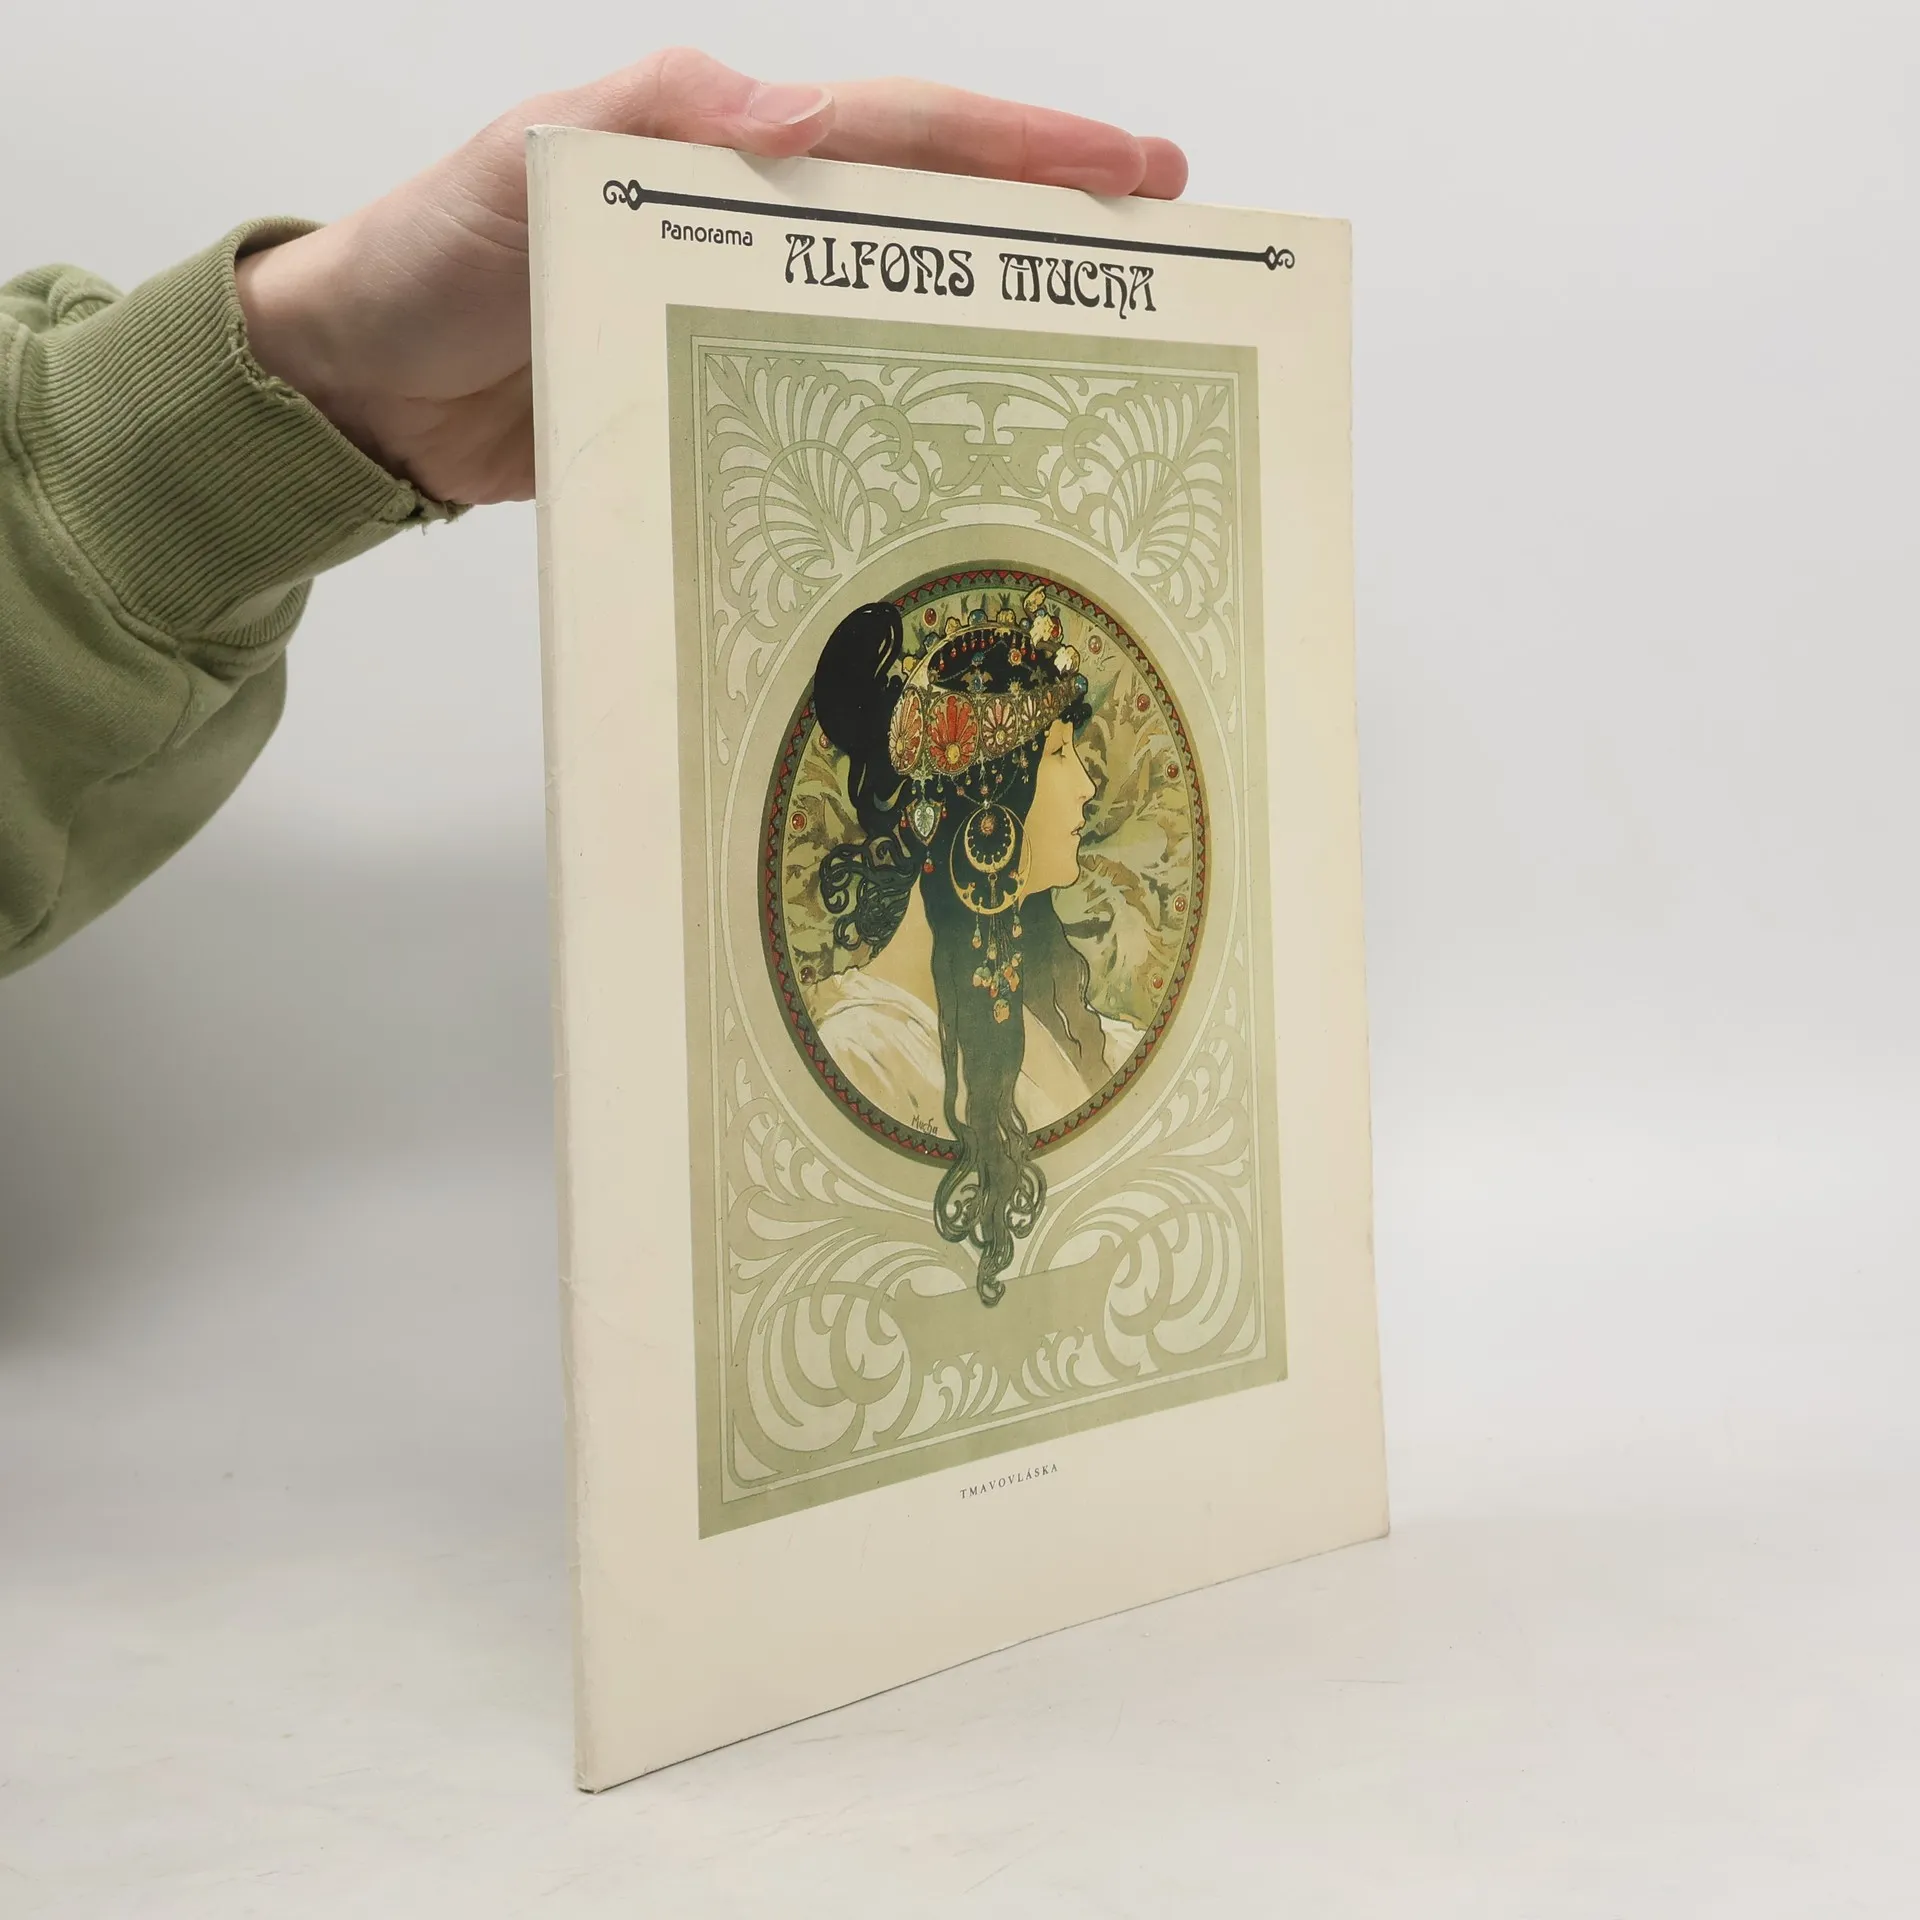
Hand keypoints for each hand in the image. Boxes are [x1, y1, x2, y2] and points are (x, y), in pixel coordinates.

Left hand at [235, 48, 1187, 505]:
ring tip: (1109, 352)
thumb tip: (804, 110)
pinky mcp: (725, 401)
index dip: (1024, 149)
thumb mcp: (528, 164)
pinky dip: (909, 413)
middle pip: (931, 214)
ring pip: (899, 309)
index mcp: (724, 147)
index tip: (1136, 171)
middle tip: (1168, 250)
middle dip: (1052, 222)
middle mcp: (752, 225)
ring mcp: (744, 317)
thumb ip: (653, 119)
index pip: (902, 133)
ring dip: (1000, 323)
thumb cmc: (430, 258)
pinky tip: (971, 449)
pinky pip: (836, 396)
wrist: (365, 392)